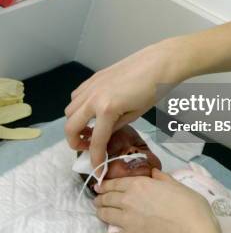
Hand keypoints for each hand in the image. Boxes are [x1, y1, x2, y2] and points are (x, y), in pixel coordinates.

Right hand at [64, 38, 183, 167]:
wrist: (158, 63)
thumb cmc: (153, 90)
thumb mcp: (135, 115)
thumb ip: (115, 127)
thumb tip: (103, 137)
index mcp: (107, 109)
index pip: (95, 141)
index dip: (95, 158)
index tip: (97, 169)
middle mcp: (93, 98)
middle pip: (70, 126)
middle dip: (75, 142)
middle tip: (87, 147)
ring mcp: (91, 86)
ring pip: (70, 110)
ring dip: (75, 123)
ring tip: (90, 128)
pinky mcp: (94, 78)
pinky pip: (77, 95)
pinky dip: (78, 106)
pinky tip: (92, 110)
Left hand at [94, 168, 219, 232]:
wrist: (190, 231)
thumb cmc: (189, 205)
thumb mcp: (177, 185)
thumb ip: (163, 178)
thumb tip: (154, 172)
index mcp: (140, 184)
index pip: (116, 183)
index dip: (106, 184)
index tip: (100, 186)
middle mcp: (128, 200)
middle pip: (108, 198)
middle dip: (101, 198)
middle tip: (97, 199)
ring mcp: (126, 220)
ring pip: (106, 214)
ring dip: (100, 213)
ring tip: (98, 213)